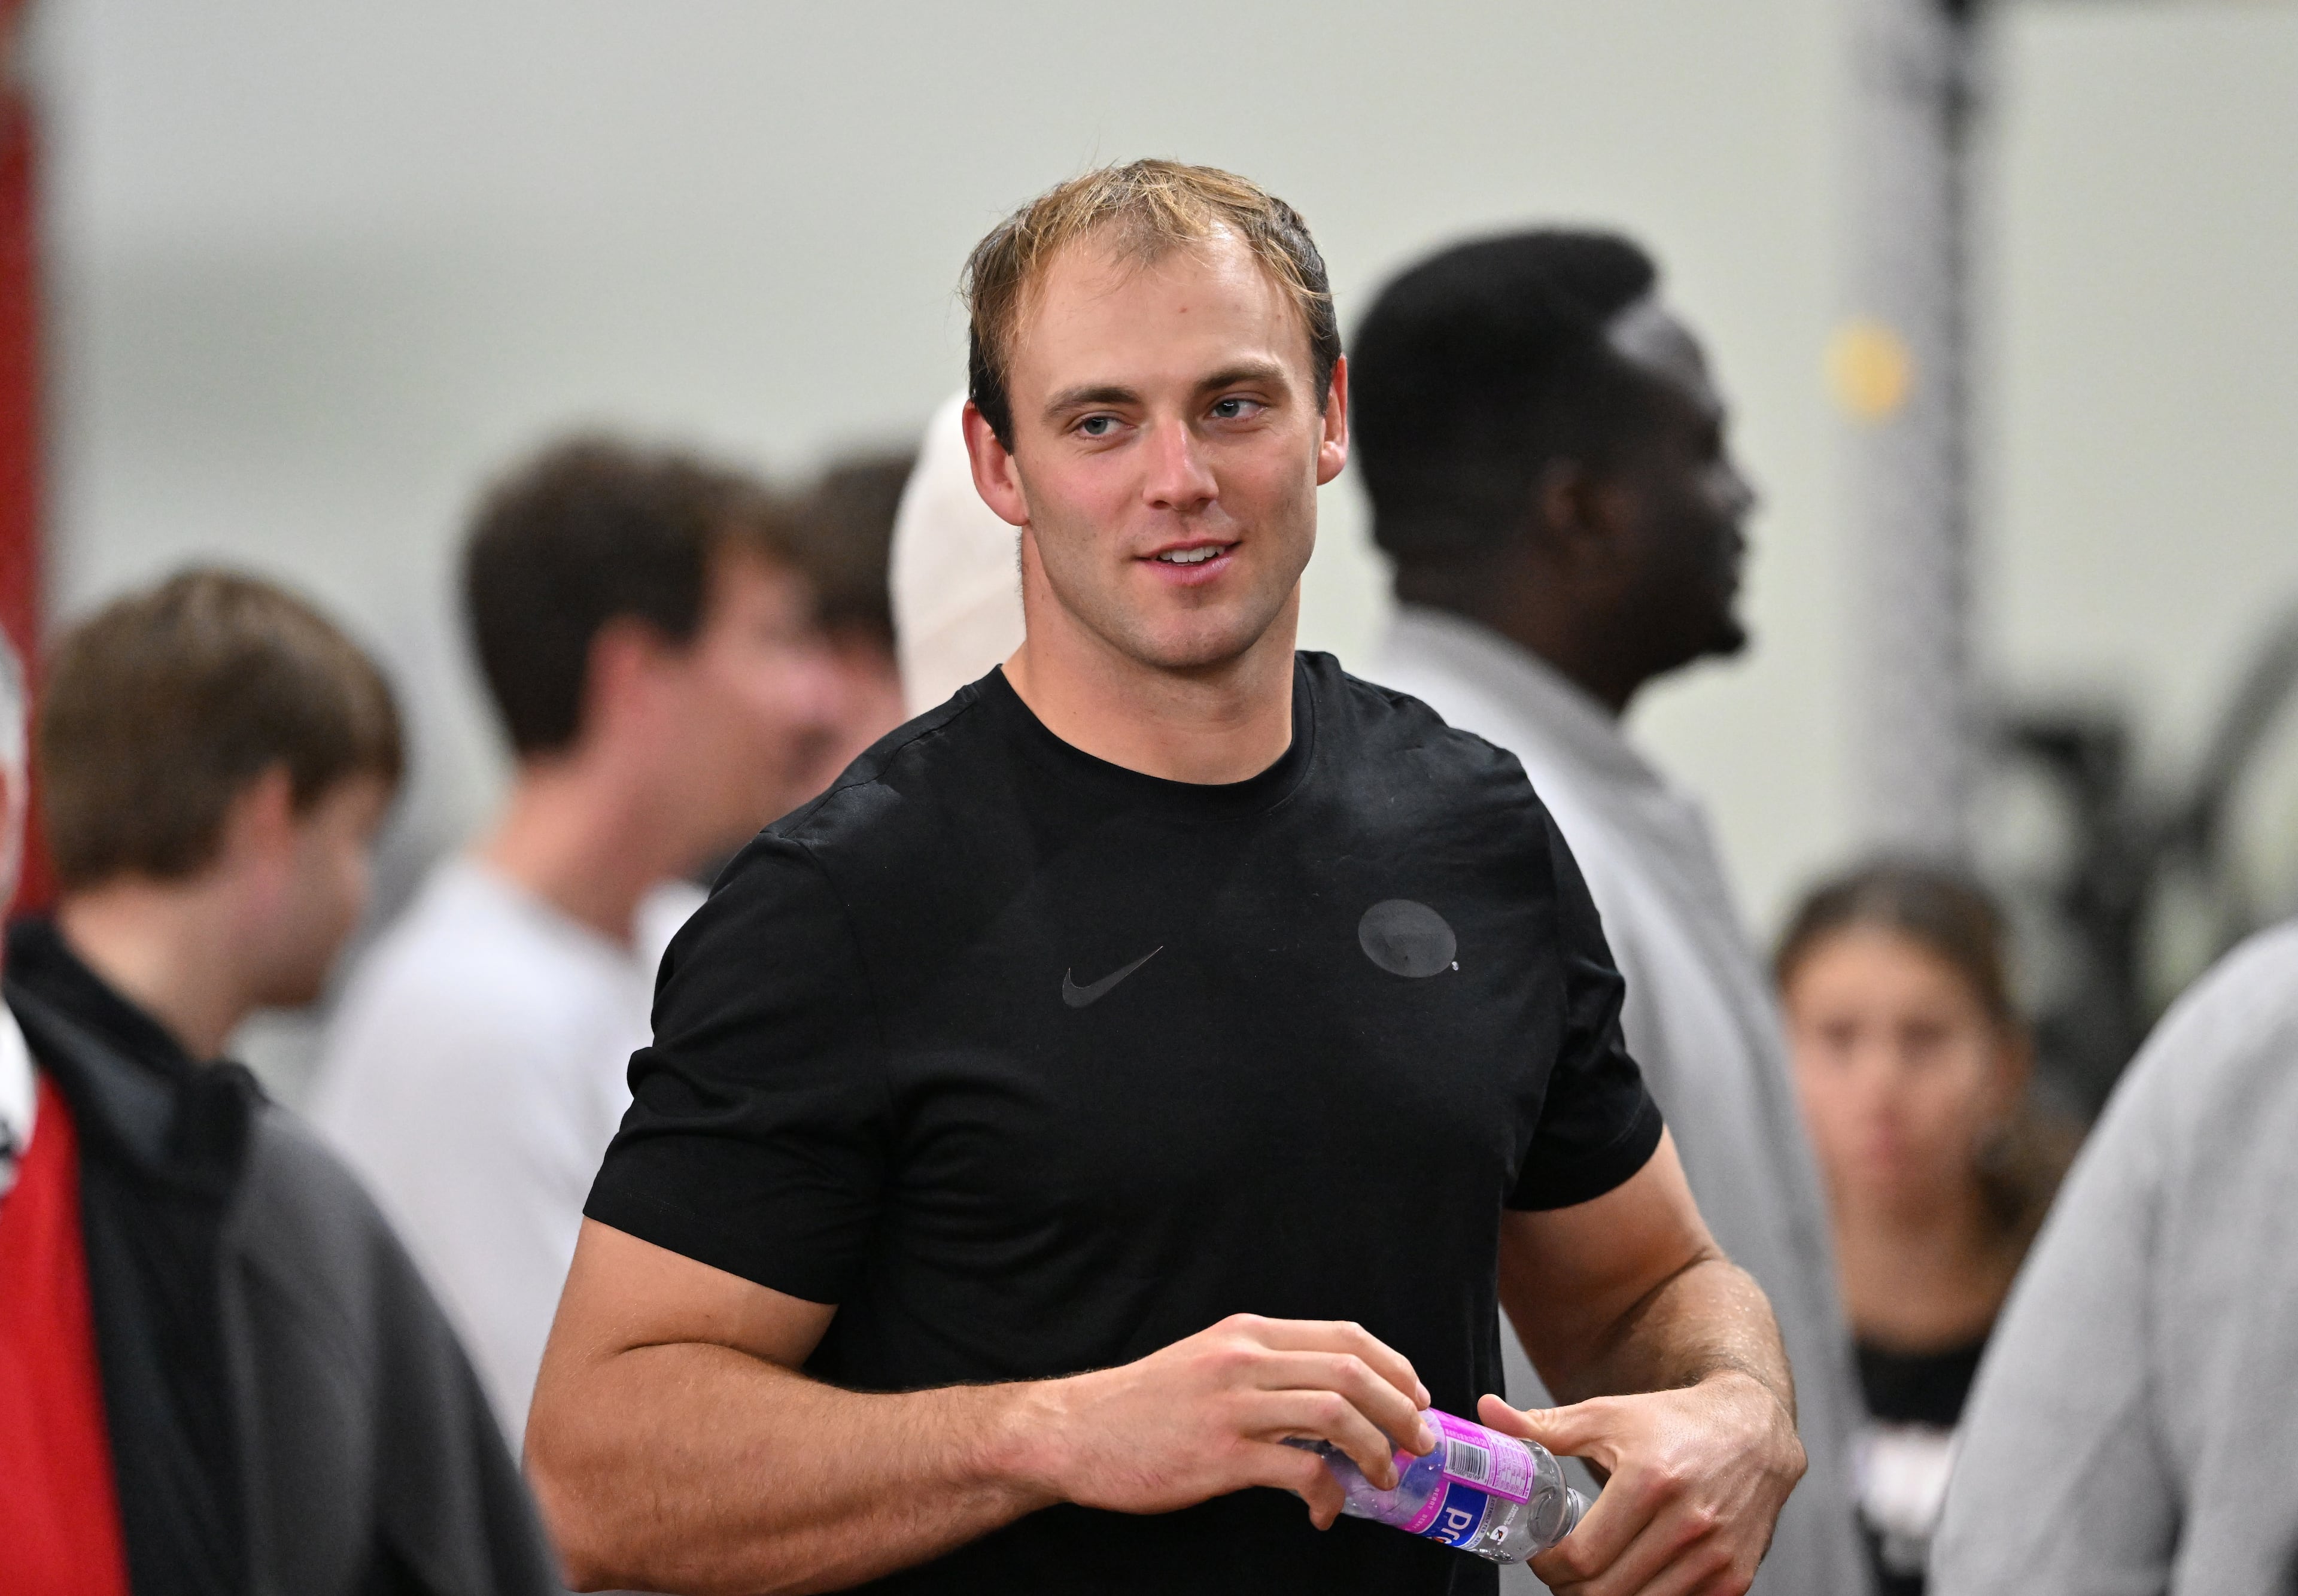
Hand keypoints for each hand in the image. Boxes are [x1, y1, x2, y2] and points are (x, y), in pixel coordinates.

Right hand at [1008, 1314, 1436, 1528]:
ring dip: (1376, 1450)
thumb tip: (1334, 1404)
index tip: (1415, 1399)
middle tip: (1420, 1444)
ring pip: (1336, 1414)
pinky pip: (1299, 1470)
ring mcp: (1232, 1405)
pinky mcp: (1220, 1455)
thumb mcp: (1210, 1363)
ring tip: (1384, 1478)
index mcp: (1247, 1333)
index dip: (1395, 1367)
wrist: (1075, 1431)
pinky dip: (1328, 1493)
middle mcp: (1244, 1359)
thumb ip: (1266, 1371)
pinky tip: (1325, 1511)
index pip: (1345, 1336)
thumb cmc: (1145, 1405)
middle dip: (1401, 1410)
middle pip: (1352, 1371)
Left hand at [1478, 1372, 1803, 1595]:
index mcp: (1650, 1481)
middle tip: (1559, 1572)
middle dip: (1569, 1590)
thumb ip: (1542, 1427)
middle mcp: (1689, 1522)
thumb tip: (1486, 1413)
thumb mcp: (1606, 1415)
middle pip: (1607, 1594)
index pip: (1582, 1557)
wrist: (1754, 1431)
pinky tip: (1631, 1578)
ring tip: (1591, 1576)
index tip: (1539, 1554)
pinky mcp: (1736, 1579)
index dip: (1547, 1566)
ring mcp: (1716, 1557)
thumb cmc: (1673, 1422)